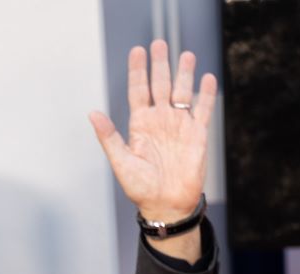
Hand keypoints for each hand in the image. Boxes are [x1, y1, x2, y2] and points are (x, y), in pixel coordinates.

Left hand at [89, 40, 217, 223]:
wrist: (166, 204)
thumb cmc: (141, 187)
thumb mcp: (121, 161)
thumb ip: (109, 136)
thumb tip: (92, 113)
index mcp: (139, 125)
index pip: (138, 91)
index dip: (137, 71)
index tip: (137, 52)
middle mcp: (159, 121)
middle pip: (159, 86)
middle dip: (159, 65)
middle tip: (158, 44)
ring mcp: (179, 125)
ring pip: (181, 93)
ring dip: (183, 74)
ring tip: (185, 54)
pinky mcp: (197, 134)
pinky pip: (203, 110)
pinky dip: (206, 95)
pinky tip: (206, 79)